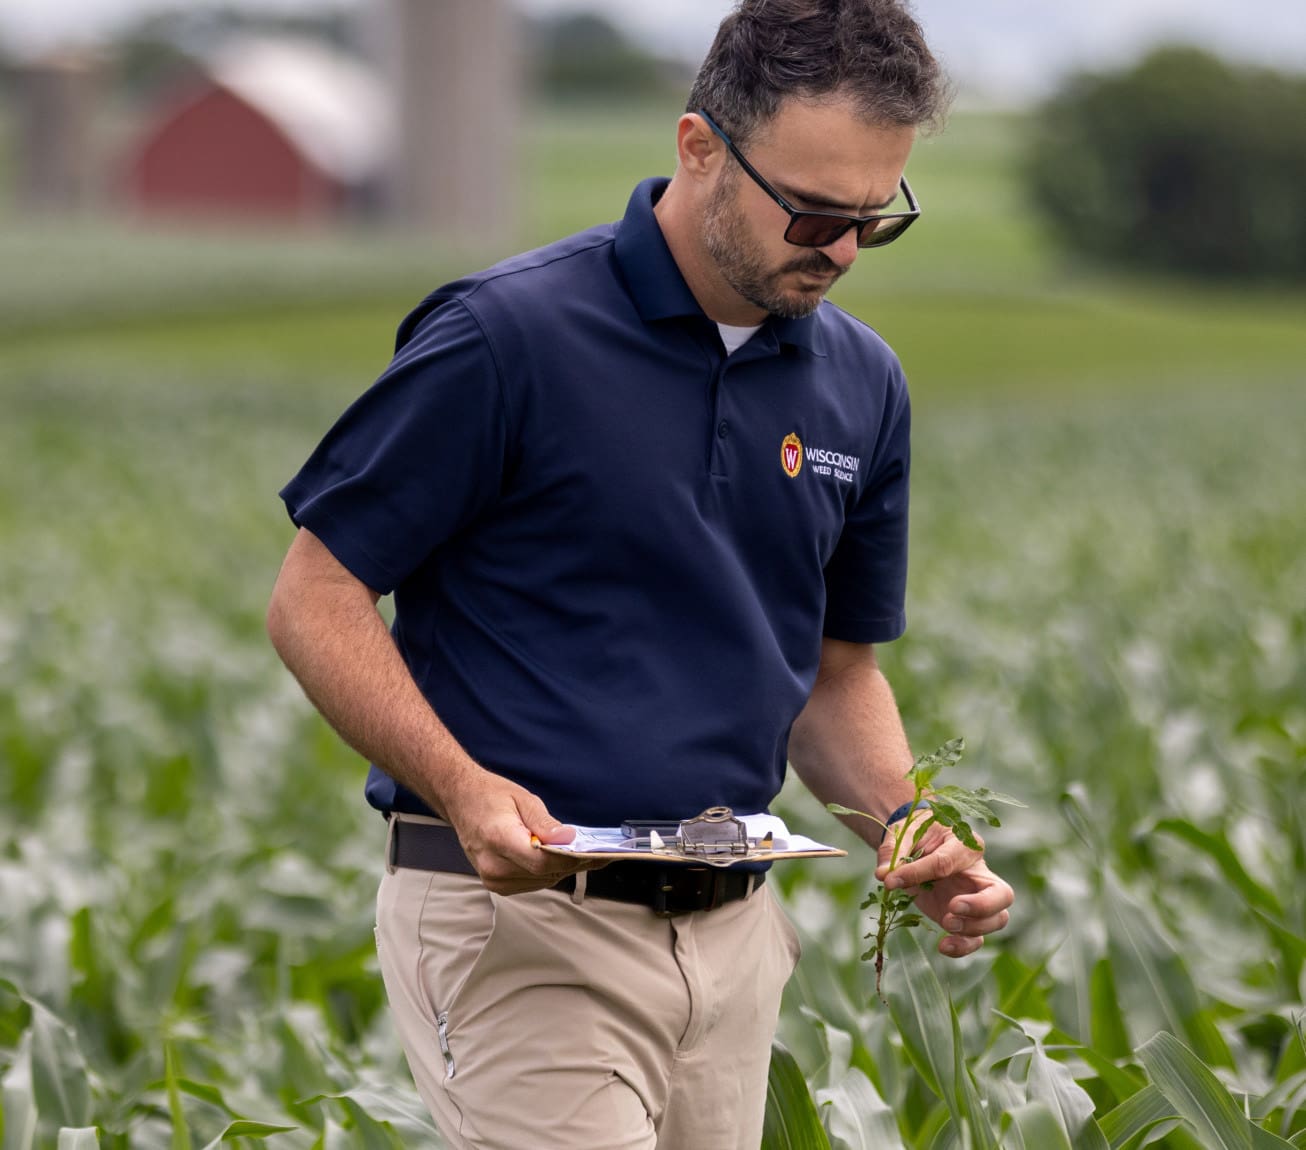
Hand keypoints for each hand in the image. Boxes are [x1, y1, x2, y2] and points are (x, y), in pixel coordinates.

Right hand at [440, 768, 603, 894]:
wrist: (462, 801)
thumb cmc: (489, 796)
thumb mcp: (523, 799)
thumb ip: (545, 823)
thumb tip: (568, 839)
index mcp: (498, 839)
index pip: (541, 861)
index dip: (569, 859)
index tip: (590, 852)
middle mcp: (492, 865)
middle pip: (544, 873)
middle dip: (572, 862)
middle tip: (595, 851)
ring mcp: (492, 878)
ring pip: (542, 881)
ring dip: (561, 868)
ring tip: (577, 853)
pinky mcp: (496, 884)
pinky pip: (532, 883)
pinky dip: (547, 872)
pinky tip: (555, 857)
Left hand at [875, 815, 1012, 957]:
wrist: (918, 844)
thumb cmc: (916, 835)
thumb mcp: (903, 835)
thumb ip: (893, 852)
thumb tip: (884, 875)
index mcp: (964, 844)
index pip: (947, 861)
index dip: (919, 872)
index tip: (891, 881)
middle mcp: (980, 873)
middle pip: (1002, 894)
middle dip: (981, 905)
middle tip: (953, 908)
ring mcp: (978, 898)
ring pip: (997, 919)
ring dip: (973, 927)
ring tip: (946, 924)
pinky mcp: (968, 918)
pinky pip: (977, 938)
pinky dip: (963, 946)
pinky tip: (943, 946)